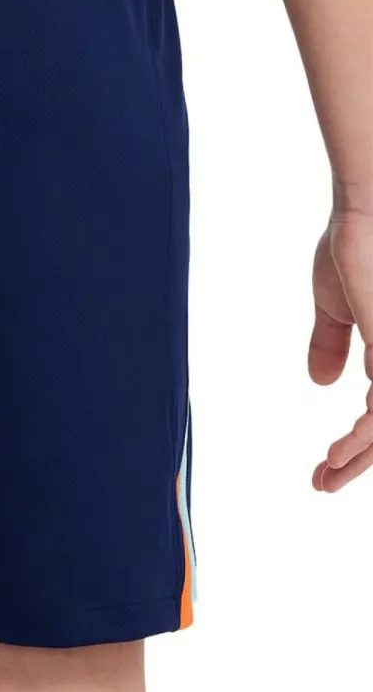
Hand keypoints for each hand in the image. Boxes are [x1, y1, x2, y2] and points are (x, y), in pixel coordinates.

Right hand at [309, 210, 372, 491]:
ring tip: (327, 474)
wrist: (368, 209)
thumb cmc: (357, 244)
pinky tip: (339, 451)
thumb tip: (322, 383)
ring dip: (358, 457)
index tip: (325, 463)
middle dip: (358, 462)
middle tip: (324, 482)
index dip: (358, 444)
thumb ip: (332, 344)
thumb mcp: (337, 305)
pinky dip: (362, 438)